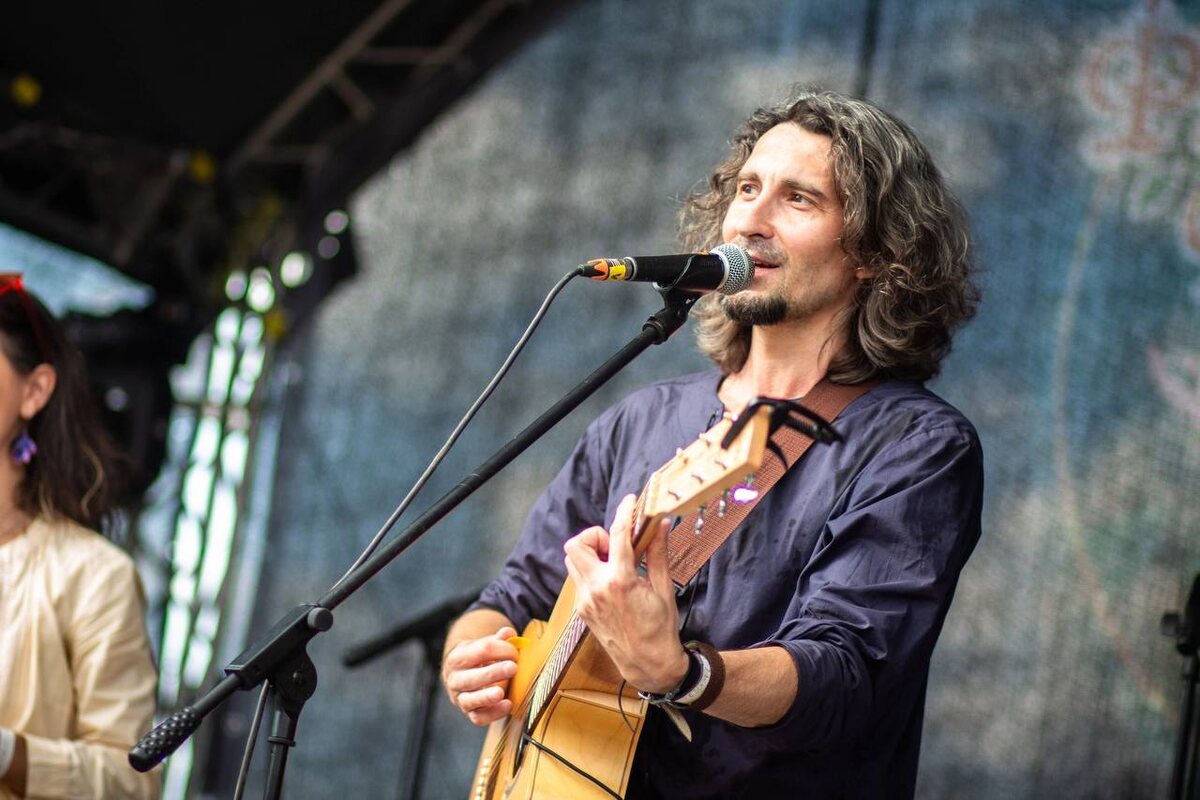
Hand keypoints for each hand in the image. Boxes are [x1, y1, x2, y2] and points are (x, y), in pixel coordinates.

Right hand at [441, 627, 518, 725]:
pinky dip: (493, 714)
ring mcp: (459, 698)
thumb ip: (498, 640)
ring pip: (470, 700)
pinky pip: (478, 718)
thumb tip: (508, 633)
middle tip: (513, 668)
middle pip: (471, 677)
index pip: (479, 651)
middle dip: (493, 673)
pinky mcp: (469, 713)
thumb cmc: (476, 657)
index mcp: (457, 657)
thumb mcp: (483, 645)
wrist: (461, 673)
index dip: (500, 650)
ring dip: (486, 696)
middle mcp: (454, 679)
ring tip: (502, 692)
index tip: (515, 652)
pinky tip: (507, 705)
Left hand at [563, 494, 688, 692]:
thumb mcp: (663, 588)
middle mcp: (596, 589)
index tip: (629, 502)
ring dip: (589, 553)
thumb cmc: (660, 628)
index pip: (617, 534)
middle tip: (615, 546)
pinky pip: (578, 579)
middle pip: (576, 544)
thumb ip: (657, 553)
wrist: (648, 663)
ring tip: (614, 562)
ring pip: (572, 560)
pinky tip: (612, 580)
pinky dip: (591, 570)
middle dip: (594, 536)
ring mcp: (585, 600)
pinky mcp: (582, 609)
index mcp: (619, 581)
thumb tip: (661, 525)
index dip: (623, 512)